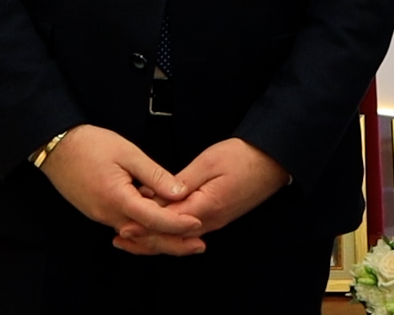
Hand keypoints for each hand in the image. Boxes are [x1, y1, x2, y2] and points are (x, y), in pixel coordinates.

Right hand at [38, 125, 207, 254]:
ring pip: (137, 235)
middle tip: (199, 245)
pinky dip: (145, 229)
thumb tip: (179, 192)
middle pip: (146, 237)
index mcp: (117, 199)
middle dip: (174, 243)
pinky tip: (159, 225)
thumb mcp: (128, 153)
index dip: (178, 224)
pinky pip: (126, 226)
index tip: (198, 225)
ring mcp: (101, 216)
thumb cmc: (90, 145)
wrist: (57, 147)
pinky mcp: (99, 212)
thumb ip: (155, 175)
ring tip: (186, 238)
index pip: (153, 219)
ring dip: (161, 238)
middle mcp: (108, 214)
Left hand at [116, 137, 289, 246]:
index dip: (144, 225)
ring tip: (133, 235)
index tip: (124, 225)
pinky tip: (158, 223)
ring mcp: (215, 221)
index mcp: (206, 207)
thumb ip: (183, 181)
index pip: (168, 223)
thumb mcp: (209, 162)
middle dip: (146, 237)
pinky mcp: (217, 216)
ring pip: (180, 236)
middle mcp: (210, 220)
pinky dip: (170, 229)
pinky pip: (189, 229)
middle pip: (172, 236)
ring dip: (156, 236)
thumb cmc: (243, 157)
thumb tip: (160, 196)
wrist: (272, 161)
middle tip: (121, 235)